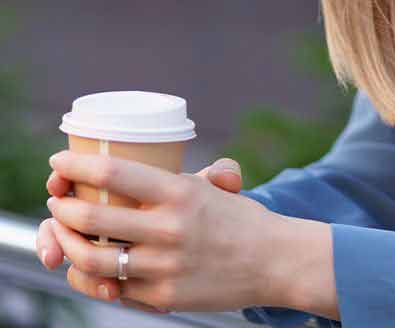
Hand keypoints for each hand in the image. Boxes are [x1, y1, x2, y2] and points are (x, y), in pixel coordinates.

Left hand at [37, 154, 267, 312]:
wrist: (273, 261)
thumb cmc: (240, 218)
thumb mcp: (217, 186)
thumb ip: (186, 170)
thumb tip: (173, 162)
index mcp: (181, 192)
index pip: (114, 173)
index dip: (77, 166)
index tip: (58, 162)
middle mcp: (169, 228)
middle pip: (92, 217)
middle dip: (62, 207)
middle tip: (57, 200)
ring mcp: (163, 266)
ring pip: (91, 259)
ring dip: (66, 244)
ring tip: (63, 233)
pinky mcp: (161, 298)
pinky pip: (110, 288)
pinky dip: (88, 277)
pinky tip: (84, 266)